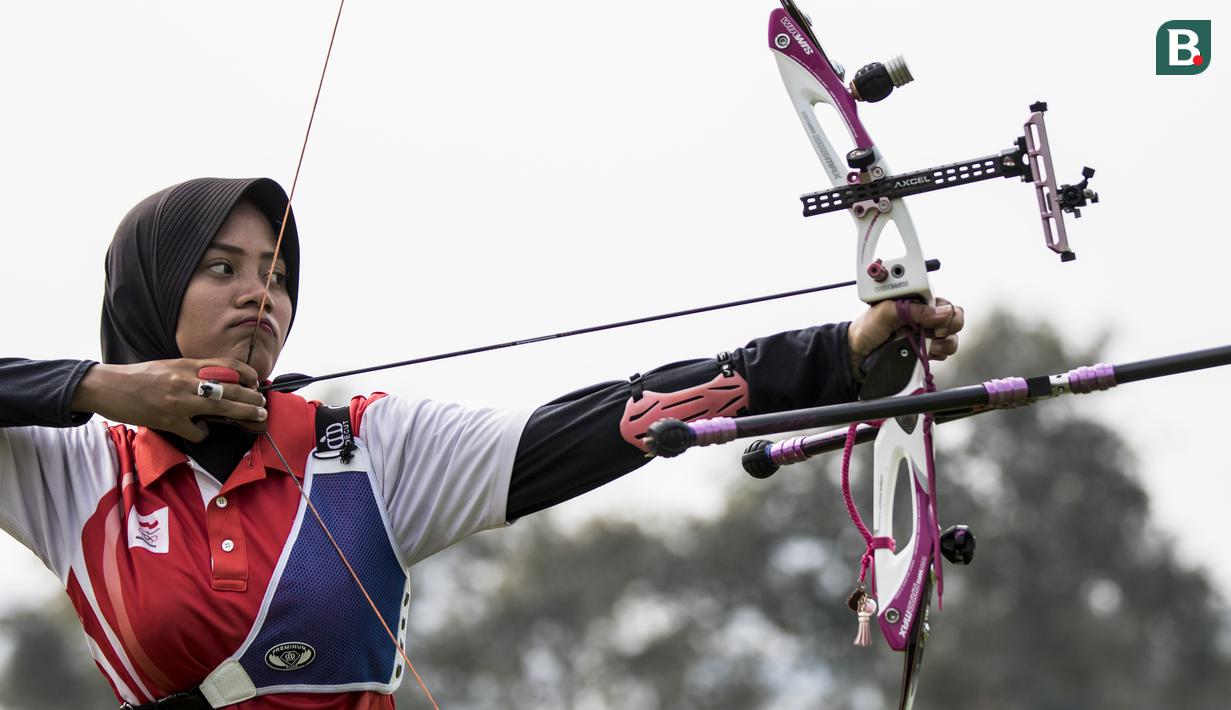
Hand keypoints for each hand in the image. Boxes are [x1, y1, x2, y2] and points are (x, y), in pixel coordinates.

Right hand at [71, 358, 267, 441]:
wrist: (108, 387)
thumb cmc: (140, 377)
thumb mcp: (170, 366)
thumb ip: (193, 372)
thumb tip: (219, 382)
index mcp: (187, 365)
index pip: (227, 365)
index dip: (247, 373)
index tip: (256, 381)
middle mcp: (186, 380)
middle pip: (231, 388)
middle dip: (252, 397)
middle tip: (263, 404)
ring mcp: (179, 401)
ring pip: (221, 406)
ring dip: (243, 412)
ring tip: (257, 417)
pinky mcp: (169, 420)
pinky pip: (197, 431)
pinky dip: (203, 433)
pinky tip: (202, 432)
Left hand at [847, 298, 964, 379]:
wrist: (856, 354)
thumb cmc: (867, 328)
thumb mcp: (886, 311)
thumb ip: (915, 310)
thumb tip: (943, 312)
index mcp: (918, 303)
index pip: (946, 305)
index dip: (948, 313)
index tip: (936, 322)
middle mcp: (925, 319)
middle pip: (955, 321)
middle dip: (950, 327)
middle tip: (935, 334)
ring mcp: (926, 337)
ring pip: (951, 339)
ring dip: (944, 344)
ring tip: (927, 347)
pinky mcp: (924, 353)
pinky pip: (943, 354)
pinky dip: (937, 355)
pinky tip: (924, 354)